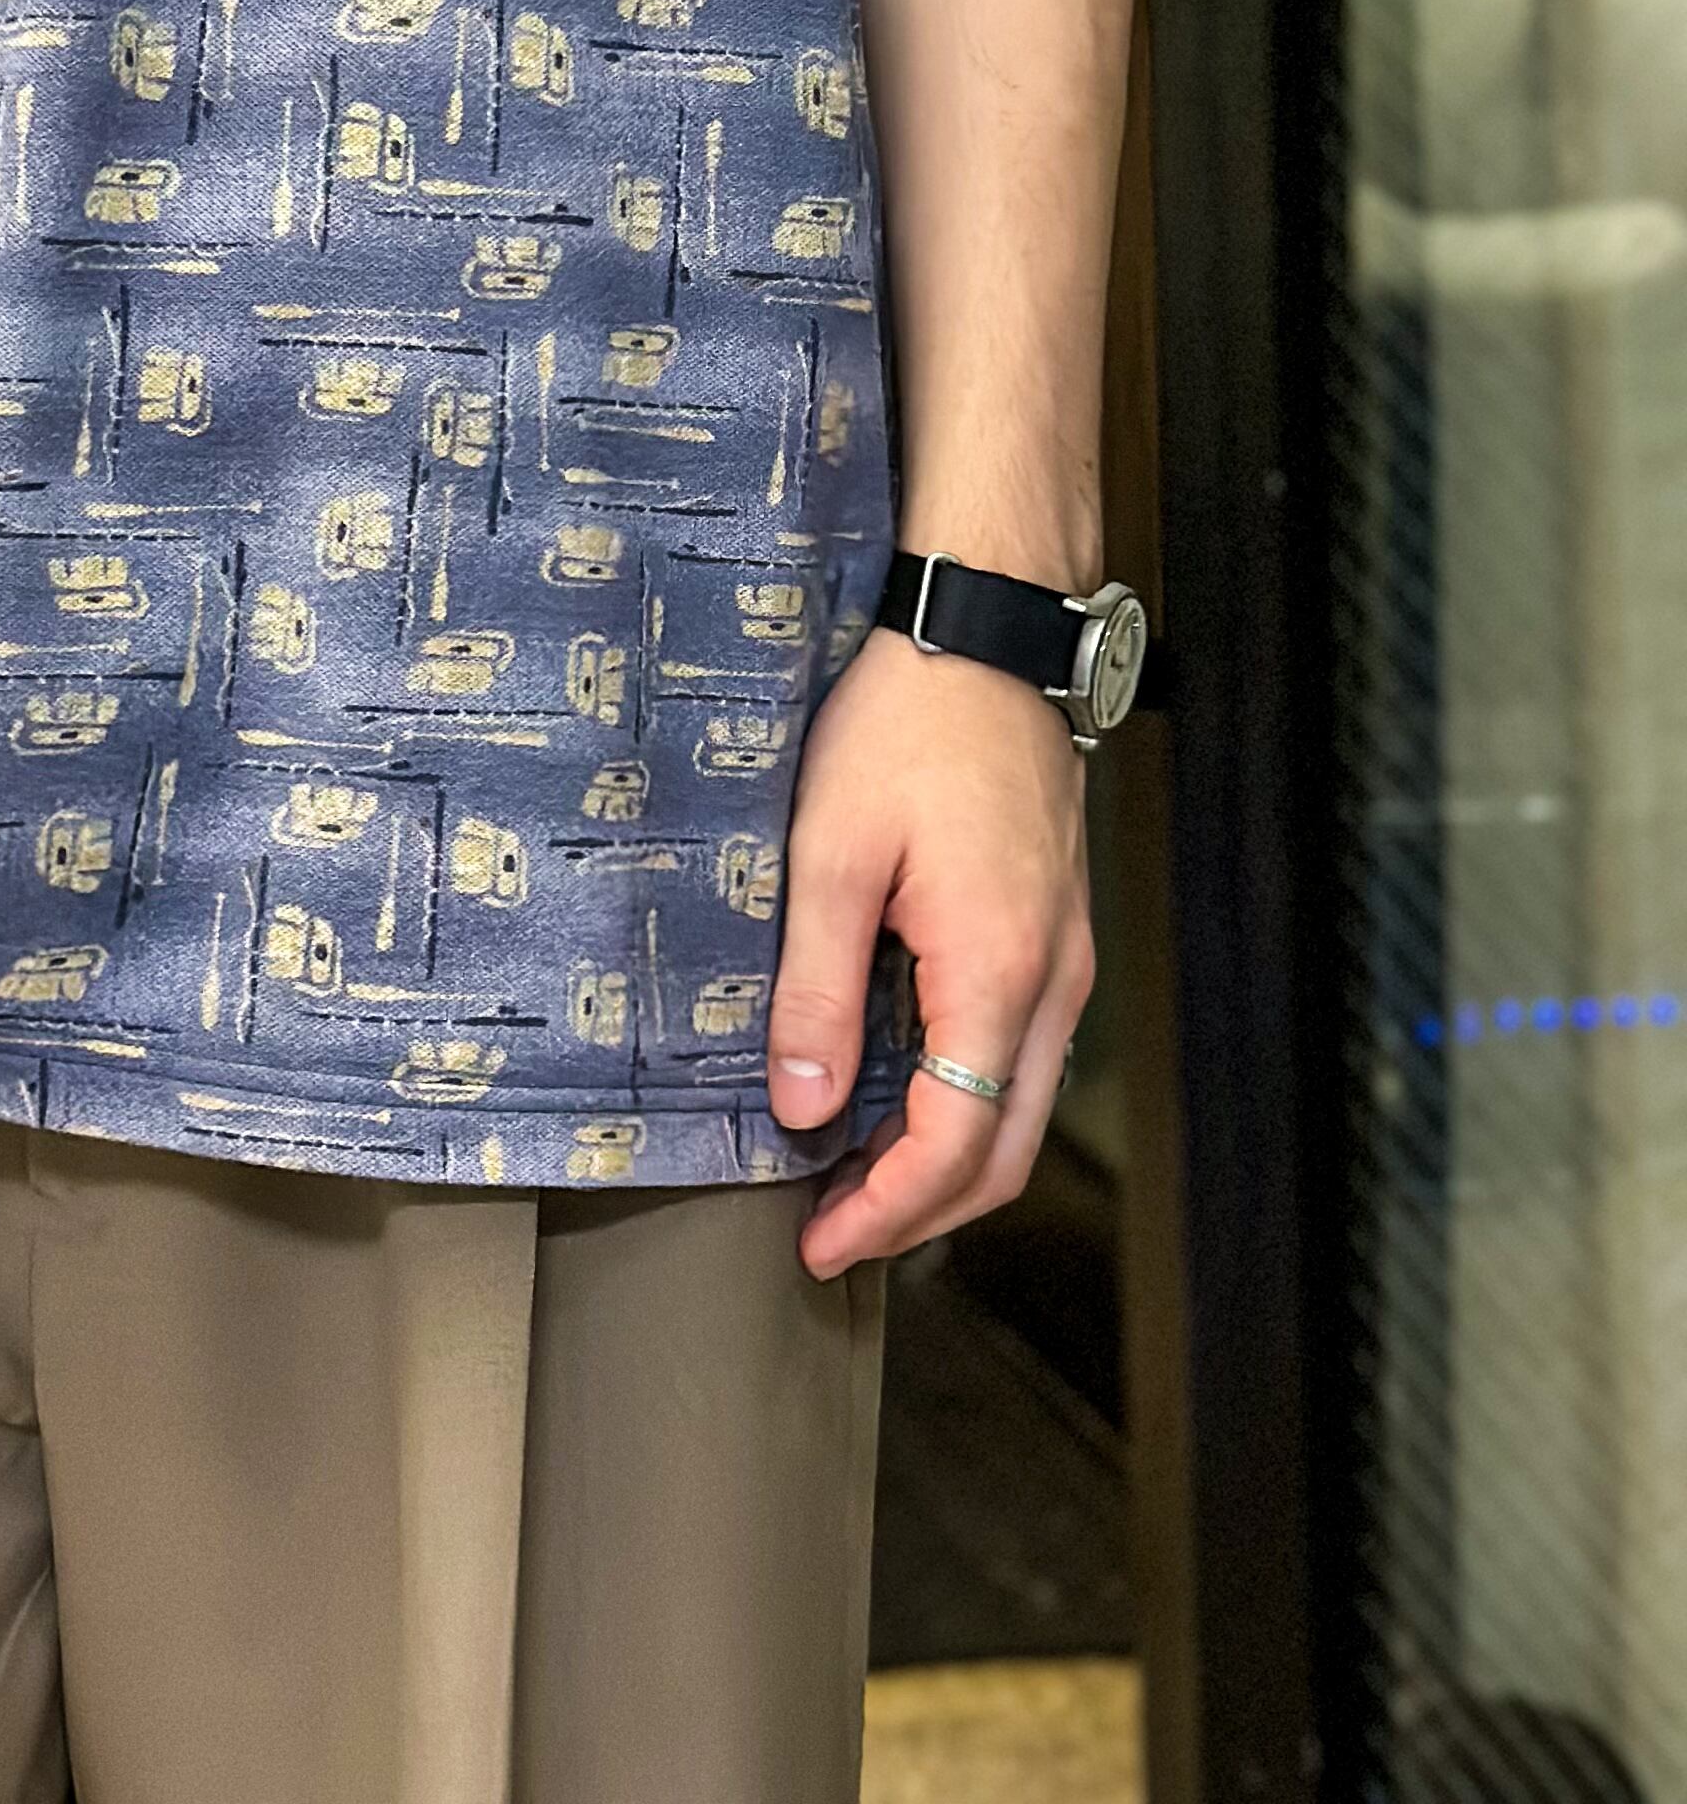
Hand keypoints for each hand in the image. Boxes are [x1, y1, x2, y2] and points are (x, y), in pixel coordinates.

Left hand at [765, 625, 1093, 1279]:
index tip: (818, 1242)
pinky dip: (965, 1099)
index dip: (886, 1212)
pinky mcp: (1052, 926)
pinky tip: (895, 1084)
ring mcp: (1063, 955)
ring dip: (943, 1157)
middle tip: (830, 1232)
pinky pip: (1020, 1050)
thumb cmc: (905, 720)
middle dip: (918, 1211)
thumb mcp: (829, 851)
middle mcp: (1052, 978)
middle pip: (1002, 1152)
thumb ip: (818, 989)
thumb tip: (806, 1105)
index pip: (957, 1147)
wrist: (983, 627)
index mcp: (997, 971)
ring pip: (1018, 1106)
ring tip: (849, 1169)